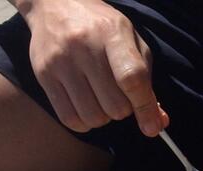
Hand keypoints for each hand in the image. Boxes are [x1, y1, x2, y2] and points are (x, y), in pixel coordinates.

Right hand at [20, 0, 166, 134]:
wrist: (54, 5)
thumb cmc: (100, 29)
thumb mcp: (130, 43)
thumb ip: (146, 82)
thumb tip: (158, 122)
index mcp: (112, 32)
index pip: (132, 77)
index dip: (145, 107)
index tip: (152, 127)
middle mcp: (84, 45)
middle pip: (115, 106)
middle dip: (122, 109)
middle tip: (117, 94)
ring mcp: (61, 60)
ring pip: (94, 117)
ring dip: (103, 117)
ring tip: (99, 97)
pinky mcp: (43, 75)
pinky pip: (70, 119)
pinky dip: (84, 122)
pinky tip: (85, 106)